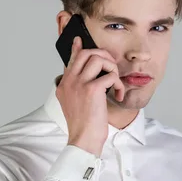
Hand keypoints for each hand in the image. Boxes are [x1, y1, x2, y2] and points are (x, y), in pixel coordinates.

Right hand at [55, 36, 124, 156]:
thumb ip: (78, 88)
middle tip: (111, 70)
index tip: (79, 40)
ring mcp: (79, 84)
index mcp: (63, 85)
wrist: (83, 139)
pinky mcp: (92, 89)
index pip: (71, 60)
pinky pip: (110, 76)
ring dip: (112, 68)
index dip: (77, 48)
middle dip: (103, 56)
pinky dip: (118, 84)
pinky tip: (118, 95)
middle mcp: (69, 81)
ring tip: (114, 83)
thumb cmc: (83, 125)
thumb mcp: (75, 104)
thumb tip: (91, 80)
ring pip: (98, 58)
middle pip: (86, 53)